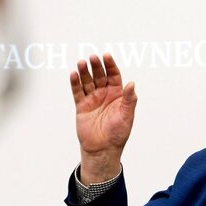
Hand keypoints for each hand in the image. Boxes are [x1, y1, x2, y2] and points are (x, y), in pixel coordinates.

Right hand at [70, 53, 136, 183]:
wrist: (103, 149)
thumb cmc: (118, 133)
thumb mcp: (127, 115)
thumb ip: (129, 99)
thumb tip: (132, 83)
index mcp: (117, 95)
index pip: (114, 76)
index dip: (110, 65)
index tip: (106, 56)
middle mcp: (104, 94)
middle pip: (100, 76)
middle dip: (96, 66)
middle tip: (93, 58)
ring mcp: (92, 99)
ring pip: (87, 82)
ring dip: (84, 72)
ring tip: (81, 63)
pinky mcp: (82, 106)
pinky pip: (78, 92)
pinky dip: (75, 83)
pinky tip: (74, 74)